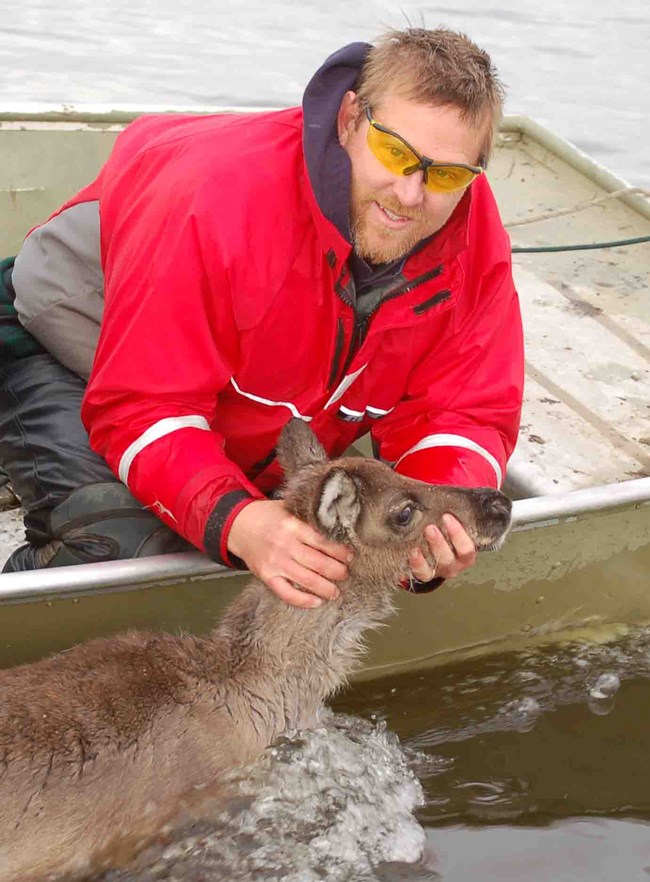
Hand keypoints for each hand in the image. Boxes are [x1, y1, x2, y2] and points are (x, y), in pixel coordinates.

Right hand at [226, 499, 351, 608]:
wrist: (237, 526)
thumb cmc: (267, 516)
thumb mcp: (288, 508)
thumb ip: (309, 515)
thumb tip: (338, 521)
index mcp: (292, 526)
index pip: (322, 541)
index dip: (340, 551)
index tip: (350, 556)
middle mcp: (285, 545)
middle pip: (318, 563)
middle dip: (337, 571)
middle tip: (346, 574)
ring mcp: (275, 562)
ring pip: (307, 580)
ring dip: (326, 588)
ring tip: (336, 591)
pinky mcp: (266, 576)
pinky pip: (286, 593)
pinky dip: (303, 601)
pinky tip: (316, 602)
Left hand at [407, 513, 475, 581]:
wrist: (433, 553)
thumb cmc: (446, 534)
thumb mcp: (451, 525)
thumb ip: (452, 513)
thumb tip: (452, 488)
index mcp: (464, 554)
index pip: (466, 548)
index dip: (458, 533)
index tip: (447, 517)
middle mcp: (454, 564)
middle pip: (449, 557)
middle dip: (439, 542)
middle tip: (430, 527)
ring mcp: (439, 570)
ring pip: (435, 564)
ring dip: (428, 550)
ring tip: (419, 537)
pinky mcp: (424, 574)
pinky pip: (421, 572)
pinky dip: (417, 562)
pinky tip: (412, 551)